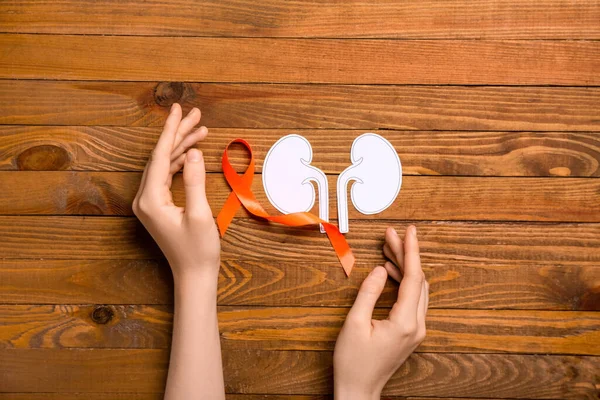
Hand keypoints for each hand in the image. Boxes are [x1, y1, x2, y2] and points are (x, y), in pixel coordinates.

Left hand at [133, 103, 219, 282]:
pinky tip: (193, 152)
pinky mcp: (158, 206)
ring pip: (165, 164)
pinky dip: (181, 162)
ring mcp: (150, 202)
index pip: (160, 156)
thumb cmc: (198, 250)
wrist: (193, 275)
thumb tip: (194, 152)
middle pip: (161, 156)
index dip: (171, 130)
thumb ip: (195, 181)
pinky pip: (167, 176)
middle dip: (178, 133)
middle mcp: (145, 198)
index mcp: (150, 199)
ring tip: (201, 129)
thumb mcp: (199, 215)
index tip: (179, 109)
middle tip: (195, 113)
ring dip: (182, 146)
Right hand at [333, 225, 428, 398]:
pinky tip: (390, 271)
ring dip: (404, 266)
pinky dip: (403, 281)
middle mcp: (416, 326)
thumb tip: (381, 269)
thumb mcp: (354, 323)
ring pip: (416, 289)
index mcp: (405, 322)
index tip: (408, 231)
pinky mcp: (410, 332)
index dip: (411, 251)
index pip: (413, 278)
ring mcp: (415, 330)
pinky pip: (413, 299)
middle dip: (405, 254)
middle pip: (417, 280)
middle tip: (391, 234)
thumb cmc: (353, 362)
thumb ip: (369, 292)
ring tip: (388, 248)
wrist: (359, 390)